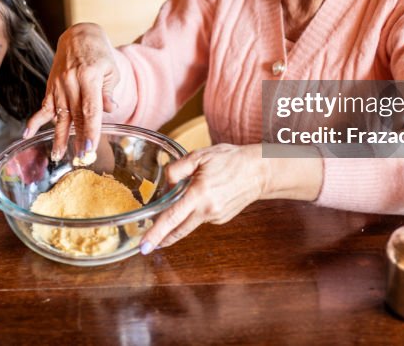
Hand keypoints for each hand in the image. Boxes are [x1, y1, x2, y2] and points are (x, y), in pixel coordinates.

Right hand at [24, 23, 119, 161]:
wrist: (79, 36)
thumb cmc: (99, 54)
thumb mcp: (110, 71)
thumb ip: (108, 92)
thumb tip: (110, 110)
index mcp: (89, 77)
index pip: (90, 109)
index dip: (90, 130)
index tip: (89, 147)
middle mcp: (71, 82)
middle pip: (74, 116)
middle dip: (77, 139)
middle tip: (79, 159)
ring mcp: (59, 84)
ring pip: (59, 115)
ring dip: (59, 136)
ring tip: (58, 155)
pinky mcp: (51, 86)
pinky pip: (43, 106)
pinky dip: (35, 121)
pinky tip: (27, 134)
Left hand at [138, 144, 266, 252]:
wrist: (259, 171)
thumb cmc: (230, 160)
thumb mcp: (199, 156)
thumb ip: (177, 169)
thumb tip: (165, 186)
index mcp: (199, 194)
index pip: (172, 218)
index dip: (156, 233)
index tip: (144, 246)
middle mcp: (207, 209)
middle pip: (178, 230)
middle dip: (161, 239)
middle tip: (146, 245)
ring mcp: (215, 217)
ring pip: (189, 223)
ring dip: (177, 222)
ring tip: (171, 212)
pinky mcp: (221, 219)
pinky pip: (201, 218)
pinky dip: (194, 212)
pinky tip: (201, 198)